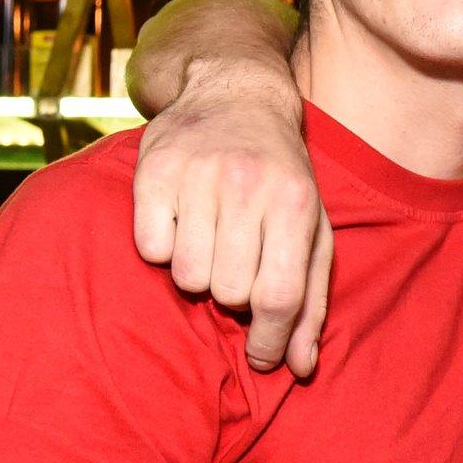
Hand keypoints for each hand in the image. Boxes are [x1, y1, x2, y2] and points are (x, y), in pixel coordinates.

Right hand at [129, 64, 332, 377]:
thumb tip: (300, 367)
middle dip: (233, 299)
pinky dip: (163, 250)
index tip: (262, 359)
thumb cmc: (281, 177)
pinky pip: (150, 249)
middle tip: (236, 270)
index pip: (280, 296)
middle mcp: (248, 184)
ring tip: (210, 244)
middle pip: (231, 292)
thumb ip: (311, 300)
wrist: (235, 95)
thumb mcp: (311, 230)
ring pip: (188, 276)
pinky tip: (180, 224)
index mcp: (295, 202)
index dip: (269, 341)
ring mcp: (198, 174)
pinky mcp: (154, 169)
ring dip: (198, 276)